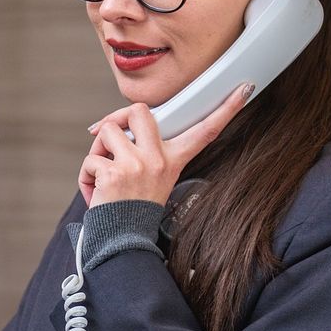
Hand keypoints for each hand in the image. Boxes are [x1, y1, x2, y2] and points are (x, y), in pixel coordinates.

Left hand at [78, 83, 251, 206]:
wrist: (123, 241)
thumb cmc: (133, 209)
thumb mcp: (151, 178)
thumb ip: (143, 152)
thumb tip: (111, 127)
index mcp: (173, 160)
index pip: (204, 131)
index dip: (226, 109)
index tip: (244, 89)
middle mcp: (159, 160)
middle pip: (139, 110)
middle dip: (118, 118)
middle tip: (111, 138)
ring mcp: (138, 165)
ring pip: (106, 131)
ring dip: (96, 151)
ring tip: (103, 174)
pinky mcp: (114, 173)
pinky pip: (90, 160)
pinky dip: (86, 176)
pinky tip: (96, 194)